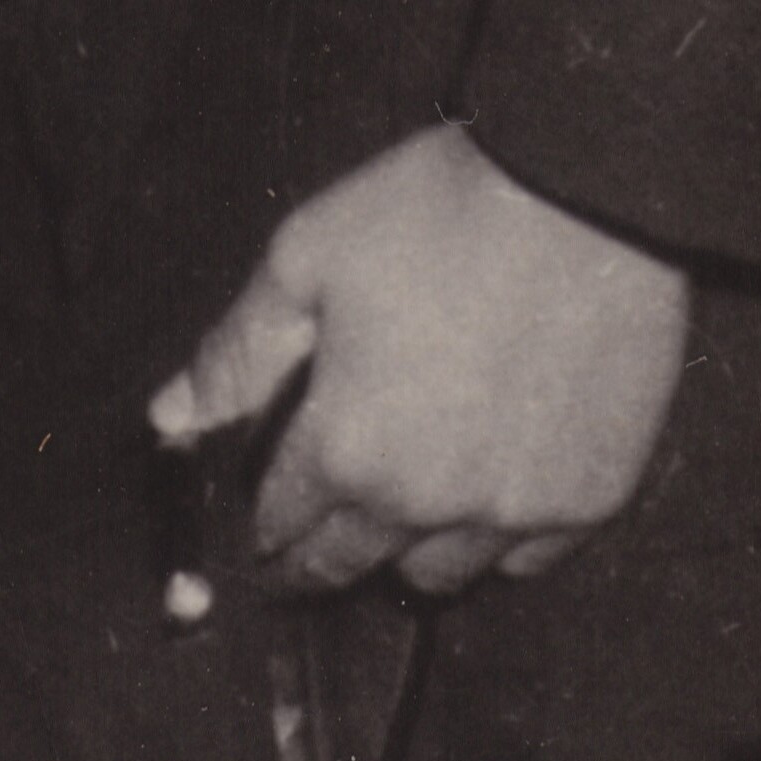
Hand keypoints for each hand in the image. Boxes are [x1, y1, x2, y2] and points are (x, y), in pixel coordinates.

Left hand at [144, 121, 688, 596]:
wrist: (587, 187)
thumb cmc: (436, 212)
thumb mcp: (306, 261)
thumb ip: (236, 353)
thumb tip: (170, 417)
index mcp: (346, 450)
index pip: (280, 525)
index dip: (260, 526)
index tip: (257, 524)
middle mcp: (427, 503)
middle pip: (352, 566)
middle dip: (317, 556)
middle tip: (308, 541)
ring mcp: (516, 511)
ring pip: (444, 573)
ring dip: (409, 551)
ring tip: (399, 514)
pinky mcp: (591, 499)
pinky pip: (531, 558)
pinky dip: (500, 540)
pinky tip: (486, 499)